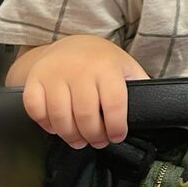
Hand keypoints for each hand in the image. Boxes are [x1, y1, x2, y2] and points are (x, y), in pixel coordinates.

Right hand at [20, 35, 148, 147]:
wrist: (69, 43)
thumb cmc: (101, 61)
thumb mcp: (125, 66)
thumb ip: (138, 84)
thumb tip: (153, 105)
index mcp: (107, 67)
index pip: (114, 102)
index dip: (116, 125)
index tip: (117, 136)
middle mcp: (80, 69)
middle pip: (85, 114)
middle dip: (93, 135)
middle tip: (98, 142)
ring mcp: (54, 74)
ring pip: (60, 115)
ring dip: (70, 135)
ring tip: (79, 141)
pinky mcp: (34, 80)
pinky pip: (35, 109)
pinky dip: (45, 124)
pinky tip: (56, 128)